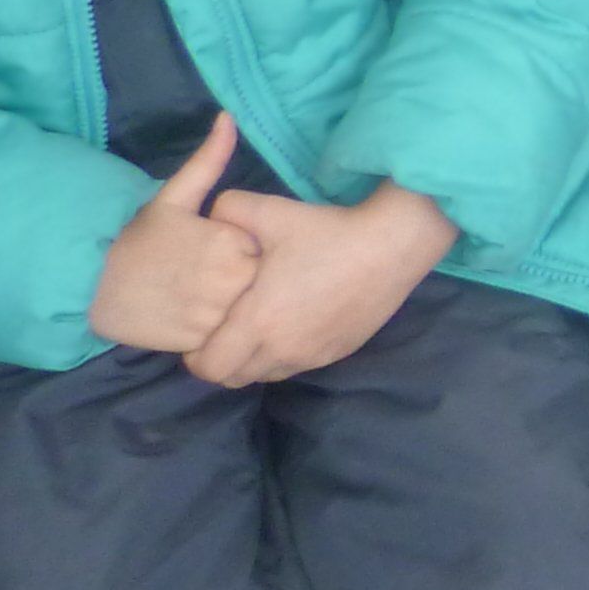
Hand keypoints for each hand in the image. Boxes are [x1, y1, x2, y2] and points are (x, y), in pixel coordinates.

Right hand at [88, 117, 261, 356]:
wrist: (94, 286)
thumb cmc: (139, 240)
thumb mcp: (173, 197)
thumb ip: (208, 161)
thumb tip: (228, 117)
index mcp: (230, 239)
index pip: (264, 246)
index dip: (243, 249)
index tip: (218, 250)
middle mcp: (230, 278)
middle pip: (261, 280)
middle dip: (242, 278)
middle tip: (206, 276)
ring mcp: (216, 313)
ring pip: (246, 310)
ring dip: (232, 306)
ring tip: (201, 296)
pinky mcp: (201, 341)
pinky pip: (230, 338)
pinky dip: (220, 331)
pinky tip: (195, 316)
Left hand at [188, 182, 457, 386]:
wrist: (393, 244)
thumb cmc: (327, 231)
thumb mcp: (269, 211)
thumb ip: (226, 210)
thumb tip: (210, 216)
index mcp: (258, 321)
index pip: (208, 367)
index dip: (195, 355)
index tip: (201, 331)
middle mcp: (282, 348)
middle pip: (233, 379)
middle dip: (220, 361)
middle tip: (223, 331)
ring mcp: (312, 354)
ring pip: (265, 376)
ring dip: (253, 360)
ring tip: (257, 327)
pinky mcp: (337, 352)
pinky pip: (296, 366)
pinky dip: (283, 354)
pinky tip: (292, 322)